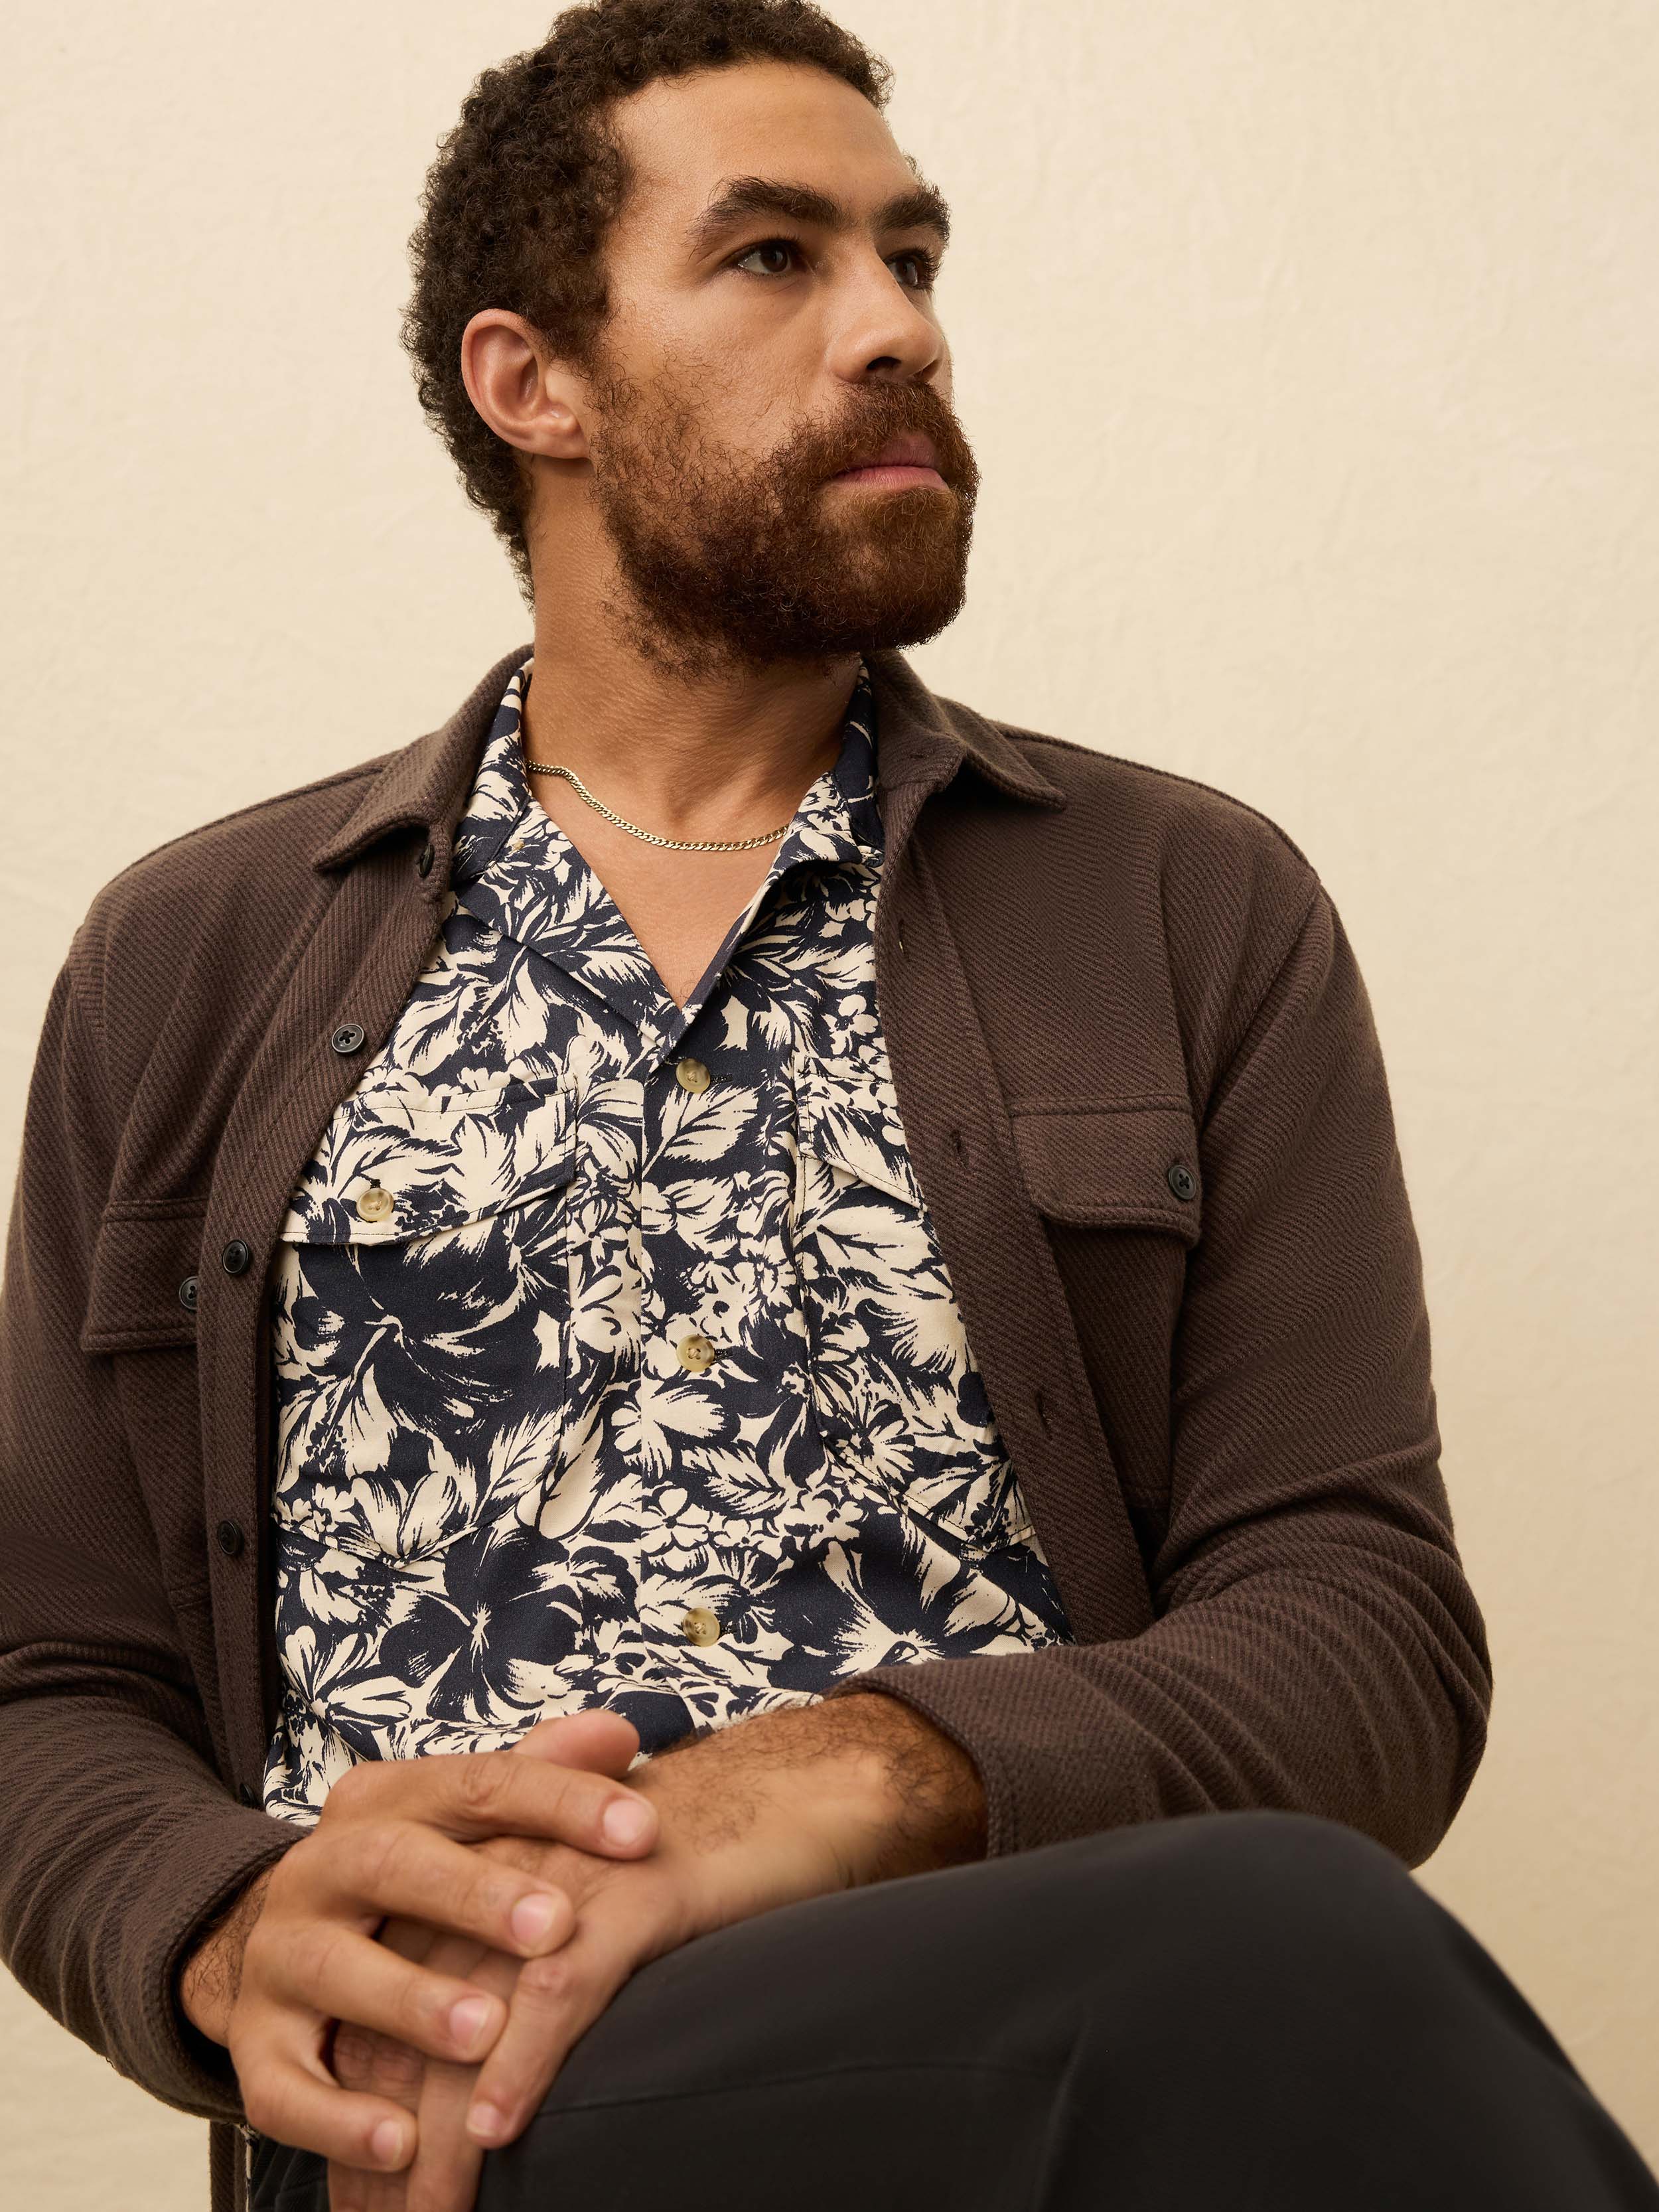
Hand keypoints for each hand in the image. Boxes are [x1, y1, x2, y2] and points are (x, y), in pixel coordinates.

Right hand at [327, 1713, 642, 2211]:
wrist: (284, 1947)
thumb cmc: (413, 1878)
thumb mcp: (465, 1820)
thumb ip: (541, 1774)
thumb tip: (620, 1734)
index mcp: (381, 1801)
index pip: (476, 1783)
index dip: (562, 1802)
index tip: (642, 1833)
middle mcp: (319, 1867)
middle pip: (394, 1863)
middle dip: (476, 1894)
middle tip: (556, 1926)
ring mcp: (279, 1956)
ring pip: (334, 1969)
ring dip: (411, 2001)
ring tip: (486, 2032)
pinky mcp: (254, 2048)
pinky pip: (282, 2086)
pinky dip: (339, 2117)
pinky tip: (401, 2138)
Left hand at [333, 1693, 983, 2210]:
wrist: (797, 1791)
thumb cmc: (695, 1863)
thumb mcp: (589, 1913)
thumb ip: (529, 1974)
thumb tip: (478, 2091)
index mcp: (485, 1872)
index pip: (393, 2002)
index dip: (365, 2102)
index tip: (362, 2196)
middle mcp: (507, 1870)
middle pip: (414, 2021)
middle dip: (391, 2141)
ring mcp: (569, 1879)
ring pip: (474, 2015)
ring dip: (440, 2130)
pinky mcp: (636, 1893)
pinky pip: (561, 1987)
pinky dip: (523, 2063)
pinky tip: (499, 2128)